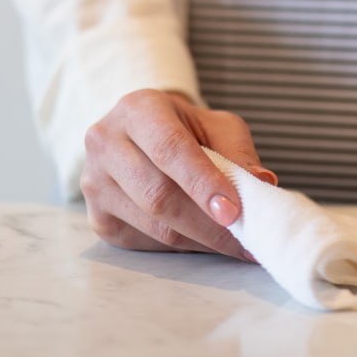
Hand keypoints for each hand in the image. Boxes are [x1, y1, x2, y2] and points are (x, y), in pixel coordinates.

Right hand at [81, 89, 276, 257]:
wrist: (144, 134)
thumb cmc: (186, 128)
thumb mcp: (216, 126)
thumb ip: (237, 152)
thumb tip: (261, 184)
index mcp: (138, 109)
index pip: (169, 149)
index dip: (202, 183)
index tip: (233, 211)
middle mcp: (106, 143)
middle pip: (158, 195)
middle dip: (208, 224)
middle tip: (248, 241)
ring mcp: (95, 183)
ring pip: (153, 225)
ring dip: (201, 240)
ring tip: (238, 246)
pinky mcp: (98, 218)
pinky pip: (146, 242)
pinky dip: (184, 247)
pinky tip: (208, 243)